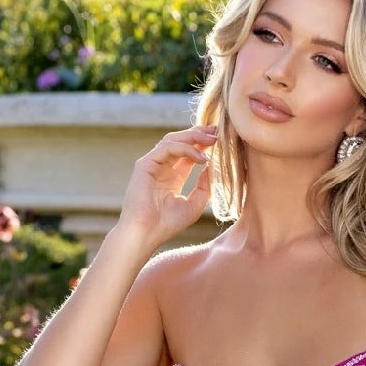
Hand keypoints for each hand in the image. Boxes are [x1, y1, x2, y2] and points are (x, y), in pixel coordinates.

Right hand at [120, 124, 216, 247]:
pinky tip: (201, 157)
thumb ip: (204, 187)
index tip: (220, 139)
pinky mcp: (145, 164)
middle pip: (180, 142)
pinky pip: (167, 148)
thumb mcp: (193, 206)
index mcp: (172, 176)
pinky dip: (185, 149)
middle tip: (217, 131)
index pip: (188, 153)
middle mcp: (161, 167)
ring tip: (212, 140)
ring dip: (193, 137)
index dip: (203, 144)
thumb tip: (210, 167)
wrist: (145, 234)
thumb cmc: (166, 225)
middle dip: (199, 134)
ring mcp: (152, 164)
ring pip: (173, 140)